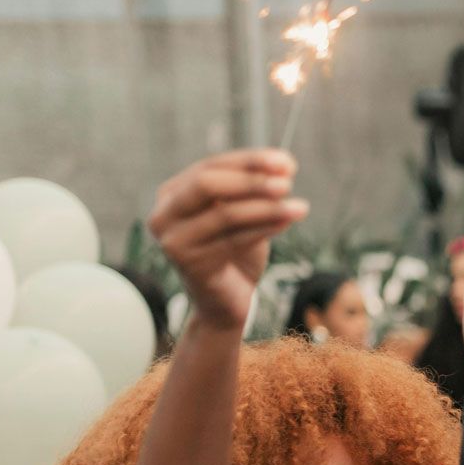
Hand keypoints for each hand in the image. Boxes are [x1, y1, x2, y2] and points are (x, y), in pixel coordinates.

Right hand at [147, 150, 304, 332]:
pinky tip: (288, 222)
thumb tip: (286, 164)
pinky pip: (234, 240)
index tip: (286, 161)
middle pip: (207, 184)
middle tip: (288, 183)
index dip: (249, 161)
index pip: (211, 166)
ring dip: (267, 208)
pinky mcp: (189, 264)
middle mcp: (164, 214)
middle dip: (252, 180)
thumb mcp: (243, 215)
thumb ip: (256, 190)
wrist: (226, 304)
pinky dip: (265, 229)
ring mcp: (173, 240)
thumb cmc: (235, 254)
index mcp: (173, 193)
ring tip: (299, 207)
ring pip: (225, 214)